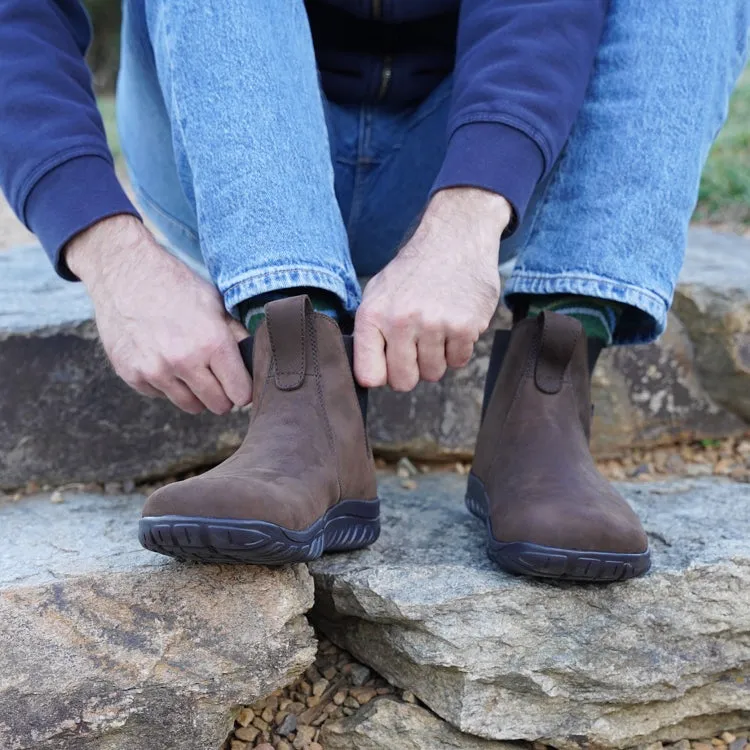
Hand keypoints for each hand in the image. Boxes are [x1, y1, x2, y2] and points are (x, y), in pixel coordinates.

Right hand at [65, 215, 251, 413]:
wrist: (124, 272)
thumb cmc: (175, 285)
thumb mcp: (215, 304)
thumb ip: (237, 336)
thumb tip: (255, 362)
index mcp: (212, 343)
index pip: (241, 393)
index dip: (244, 390)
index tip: (241, 383)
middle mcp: (184, 362)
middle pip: (218, 406)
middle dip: (223, 395)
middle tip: (219, 379)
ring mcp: (155, 371)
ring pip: (191, 406)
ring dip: (196, 393)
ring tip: (192, 368)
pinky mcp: (132, 375)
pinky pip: (161, 396)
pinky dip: (167, 385)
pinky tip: (164, 359)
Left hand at [354, 188, 510, 390]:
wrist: (455, 238)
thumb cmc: (413, 271)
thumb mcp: (377, 292)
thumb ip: (369, 332)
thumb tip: (368, 375)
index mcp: (373, 315)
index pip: (369, 375)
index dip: (380, 375)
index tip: (387, 366)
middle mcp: (401, 321)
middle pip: (403, 382)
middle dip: (411, 371)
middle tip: (416, 348)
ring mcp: (434, 325)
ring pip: (433, 373)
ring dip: (436, 358)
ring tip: (436, 328)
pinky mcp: (465, 326)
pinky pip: (458, 361)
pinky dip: (458, 348)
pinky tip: (454, 322)